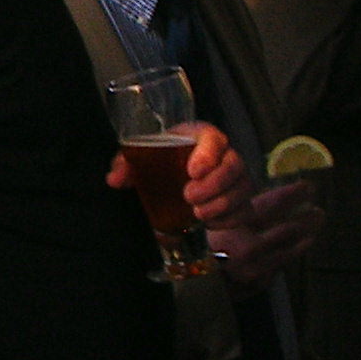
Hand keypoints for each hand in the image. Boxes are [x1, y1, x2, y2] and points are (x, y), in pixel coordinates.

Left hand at [107, 121, 248, 230]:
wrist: (169, 177)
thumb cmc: (158, 161)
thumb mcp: (138, 159)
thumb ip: (125, 165)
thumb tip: (115, 179)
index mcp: (199, 137)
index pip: (214, 138)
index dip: (208, 154)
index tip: (192, 171)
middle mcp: (223, 155)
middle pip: (233, 165)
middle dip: (214, 184)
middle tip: (188, 197)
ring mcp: (235, 178)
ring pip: (242, 189)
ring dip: (222, 204)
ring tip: (197, 214)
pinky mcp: (239, 200)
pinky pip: (245, 210)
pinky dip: (229, 219)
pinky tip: (210, 223)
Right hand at [209, 176, 322, 289]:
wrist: (199, 280)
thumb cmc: (208, 244)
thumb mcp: (218, 221)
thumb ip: (242, 211)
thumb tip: (276, 196)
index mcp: (235, 225)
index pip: (273, 204)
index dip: (293, 194)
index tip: (307, 186)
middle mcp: (248, 245)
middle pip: (289, 226)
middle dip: (307, 215)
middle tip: (318, 208)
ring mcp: (257, 264)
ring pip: (293, 246)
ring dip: (309, 231)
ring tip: (316, 221)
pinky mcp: (263, 278)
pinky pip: (286, 259)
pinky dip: (298, 247)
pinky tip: (307, 240)